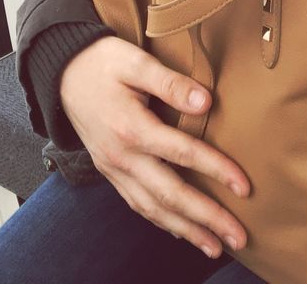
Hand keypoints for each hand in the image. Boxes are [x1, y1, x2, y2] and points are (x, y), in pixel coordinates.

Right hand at [60, 35, 250, 259]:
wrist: (62, 73)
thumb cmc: (102, 62)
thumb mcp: (135, 61)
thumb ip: (170, 82)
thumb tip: (206, 102)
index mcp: (132, 127)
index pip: (182, 154)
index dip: (216, 170)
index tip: (244, 187)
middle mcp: (122, 157)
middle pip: (170, 195)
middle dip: (206, 218)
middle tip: (238, 237)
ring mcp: (114, 168)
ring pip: (153, 208)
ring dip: (186, 230)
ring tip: (214, 246)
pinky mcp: (110, 172)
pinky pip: (137, 204)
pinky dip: (160, 222)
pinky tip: (179, 231)